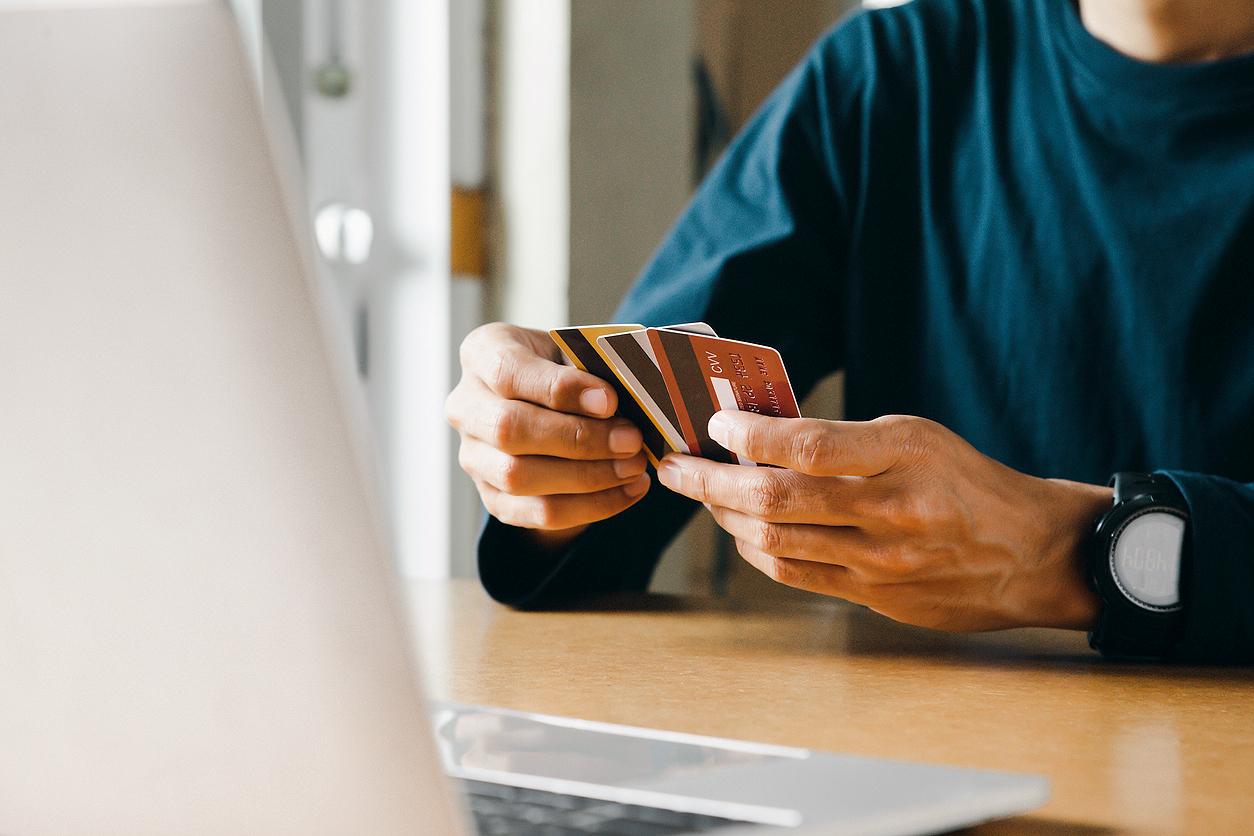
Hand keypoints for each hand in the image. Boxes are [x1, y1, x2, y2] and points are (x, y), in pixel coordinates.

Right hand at [444, 323, 650, 548]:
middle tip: (631, 440)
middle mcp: (465, 407)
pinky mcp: (492, 497)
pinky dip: (591, 506)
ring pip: (518, 477)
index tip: (610, 400)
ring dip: (586, 476)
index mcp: (482, 354)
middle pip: (508, 430)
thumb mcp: (576, 351)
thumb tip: (629, 398)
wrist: (548, 405)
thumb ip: (593, 369)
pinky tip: (628, 490)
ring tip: (633, 466)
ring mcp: (473, 456)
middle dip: (578, 439)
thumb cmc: (566, 369)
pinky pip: (537, 513)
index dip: (560, 389)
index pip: (508, 373)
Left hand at [655, 412, 1111, 631]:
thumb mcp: (918, 437)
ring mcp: (881, 561)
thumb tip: (759, 437)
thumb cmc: (967, 482)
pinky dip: (755, 549)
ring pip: (774, 540)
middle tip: (674, 465)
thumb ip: (846, 440)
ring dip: (724, 515)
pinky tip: (741, 529)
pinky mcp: (874, 596)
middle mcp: (891, 509)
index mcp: (906, 454)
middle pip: (775, 498)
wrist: (1030, 553)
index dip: (749, 436)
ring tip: (700, 493)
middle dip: (709, 481)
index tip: (716, 424)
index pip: (808, 445)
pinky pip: (794, 574)